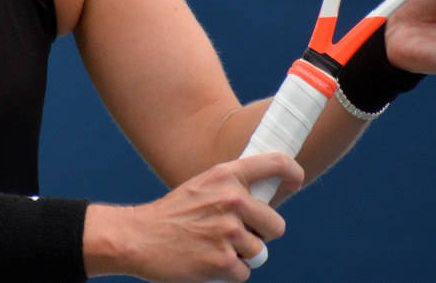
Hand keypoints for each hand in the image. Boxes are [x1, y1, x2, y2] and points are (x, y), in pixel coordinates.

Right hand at [84, 153, 303, 282]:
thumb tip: (265, 199)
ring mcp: (229, 230)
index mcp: (227, 175)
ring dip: (241, 255)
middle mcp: (232, 198)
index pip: (275, 163)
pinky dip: (229, 272)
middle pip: (276, 225)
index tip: (296, 181)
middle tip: (234, 234)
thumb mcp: (203, 185)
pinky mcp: (224, 261)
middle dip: (261, 234)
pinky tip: (207, 260)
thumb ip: (233, 187)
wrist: (139, 237)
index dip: (293, 172)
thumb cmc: (174, 213)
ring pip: (259, 252)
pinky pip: (244, 272)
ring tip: (213, 246)